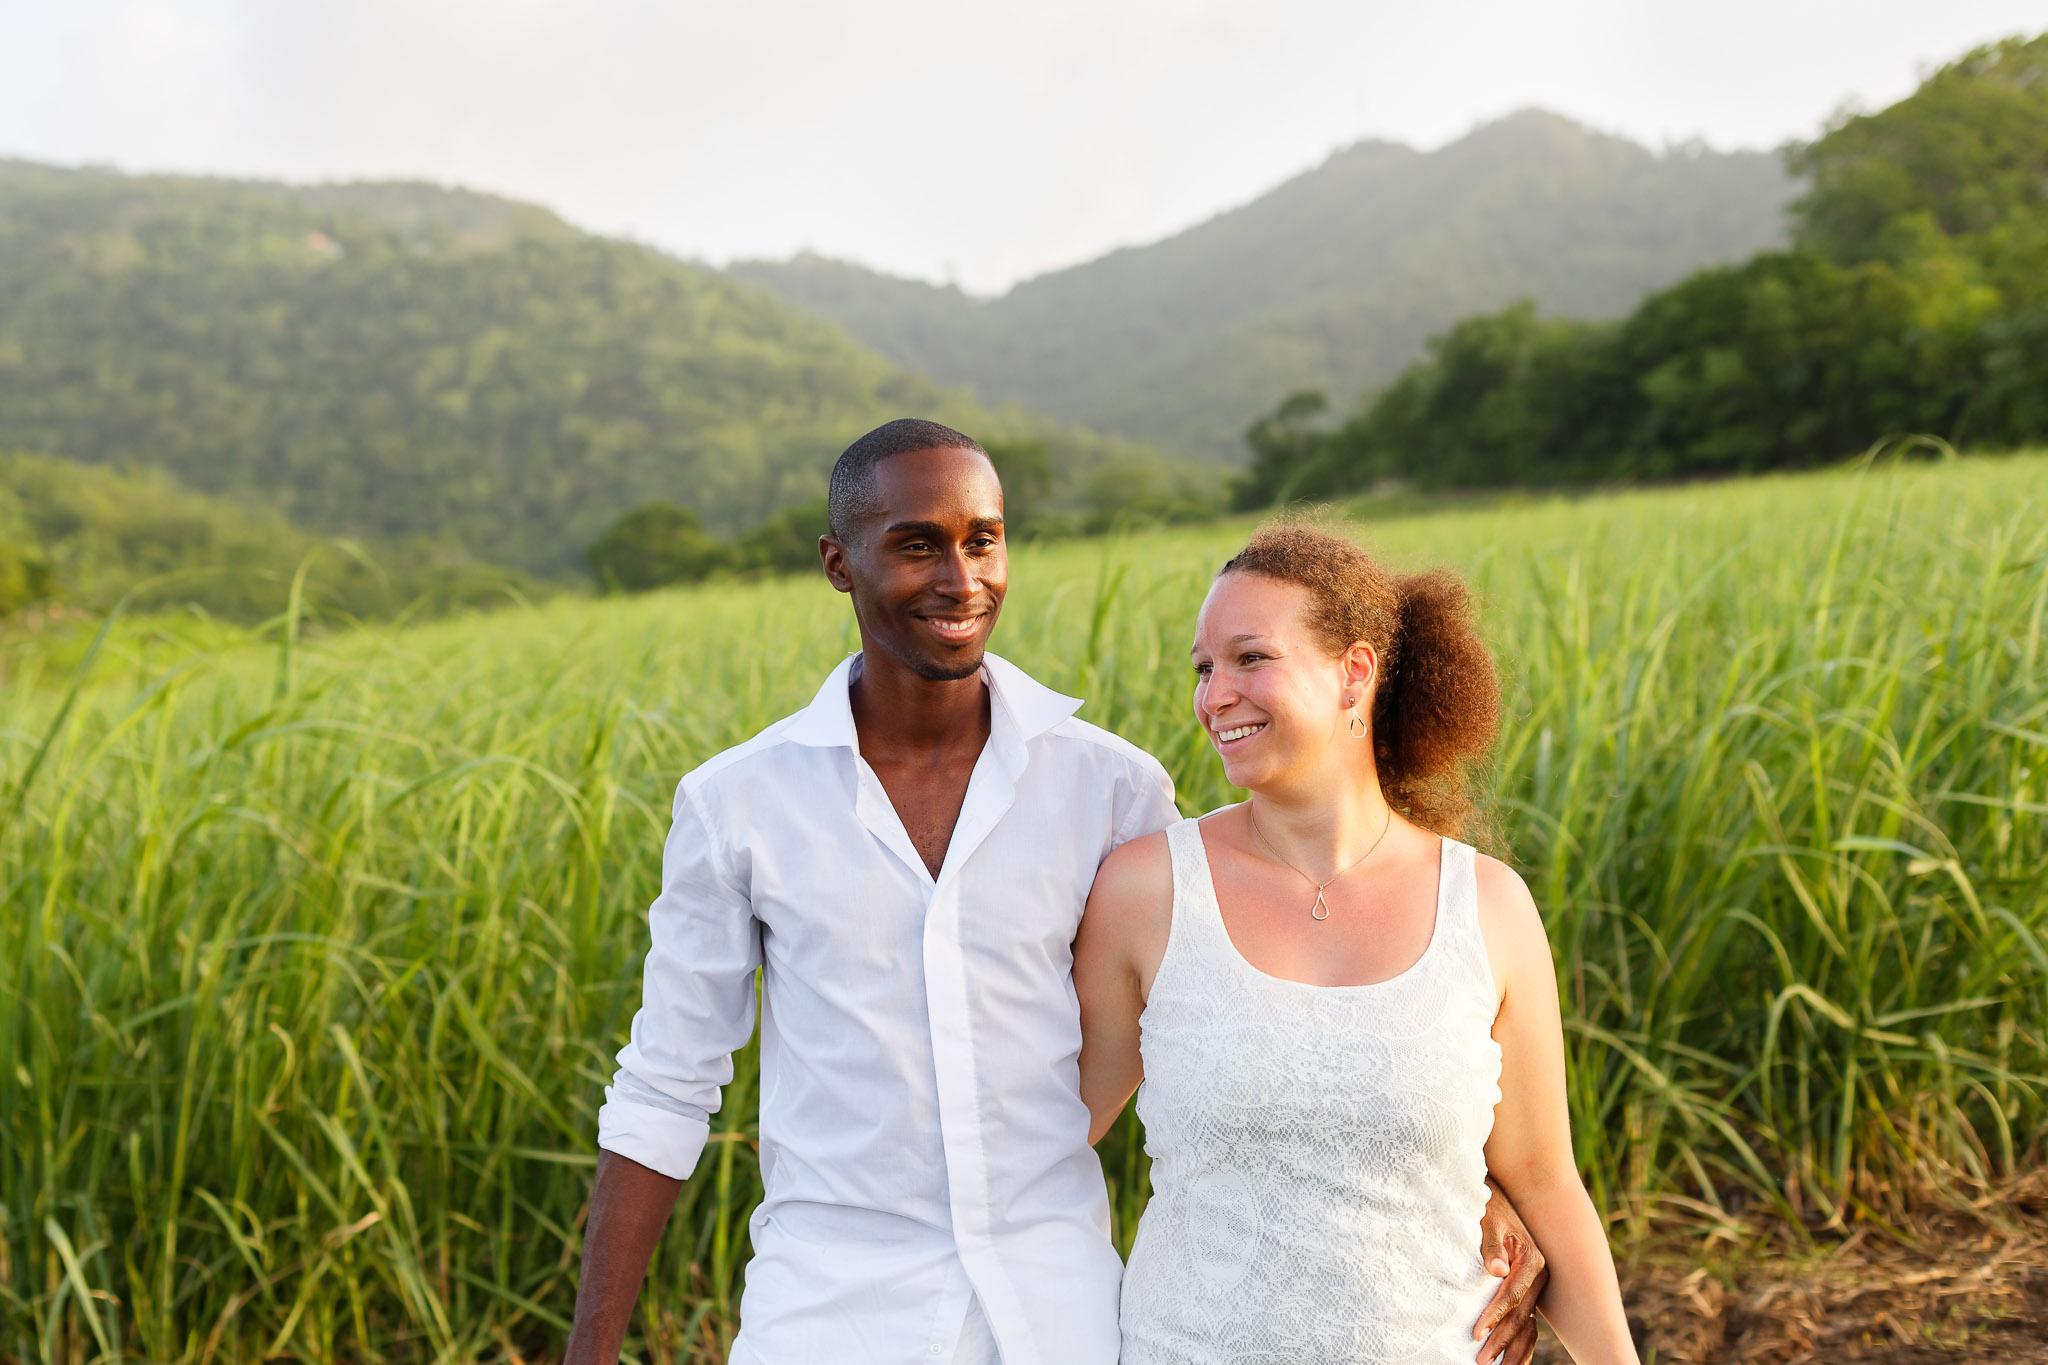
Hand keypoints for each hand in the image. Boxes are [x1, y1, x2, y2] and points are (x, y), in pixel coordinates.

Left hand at [1472, 1179, 1548, 1364]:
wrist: (1499, 1197)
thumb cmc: (1489, 1207)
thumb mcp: (1488, 1220)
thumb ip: (1492, 1246)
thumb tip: (1496, 1270)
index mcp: (1532, 1261)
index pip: (1511, 1296)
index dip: (1493, 1316)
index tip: (1476, 1333)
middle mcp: (1539, 1276)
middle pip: (1521, 1315)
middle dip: (1501, 1340)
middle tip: (1480, 1361)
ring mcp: (1536, 1285)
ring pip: (1528, 1324)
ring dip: (1513, 1348)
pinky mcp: (1528, 1290)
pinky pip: (1527, 1320)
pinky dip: (1522, 1342)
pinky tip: (1513, 1361)